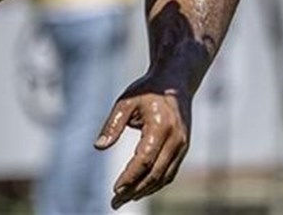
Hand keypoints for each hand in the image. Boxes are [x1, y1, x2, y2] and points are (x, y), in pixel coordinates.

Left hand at [96, 75, 192, 209]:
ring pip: (164, 176)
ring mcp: (182, 145)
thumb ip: (113, 124)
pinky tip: (140, 189)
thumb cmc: (147, 90)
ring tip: (125, 199)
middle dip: (135, 190)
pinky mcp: (183, 147)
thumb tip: (99, 146)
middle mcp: (176, 139)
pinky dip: (156, 184)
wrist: (176, 80)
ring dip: (145, 190)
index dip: (130, 177)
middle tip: (115, 203)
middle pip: (155, 173)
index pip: (144, 160)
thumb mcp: (126, 101)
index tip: (114, 190)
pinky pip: (170, 172)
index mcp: (161, 126)